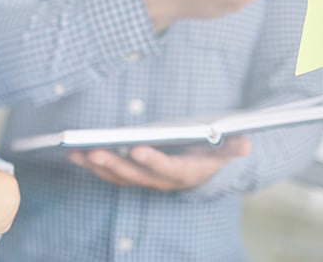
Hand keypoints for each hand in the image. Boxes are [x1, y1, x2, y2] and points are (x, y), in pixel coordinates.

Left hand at [67, 136, 250, 190]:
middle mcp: (161, 181)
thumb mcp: (225, 150)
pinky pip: (109, 174)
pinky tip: (75, 154)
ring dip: (96, 166)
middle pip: (134, 175)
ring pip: (117, 176)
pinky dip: (93, 166)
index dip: (152, 160)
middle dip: (113, 163)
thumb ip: (232, 147)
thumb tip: (247, 142)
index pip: (167, 168)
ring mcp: (144, 180)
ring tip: (75, 152)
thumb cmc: (211, 154)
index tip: (136, 148)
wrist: (203, 173)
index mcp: (184, 173)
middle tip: (93, 150)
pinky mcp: (132, 177)